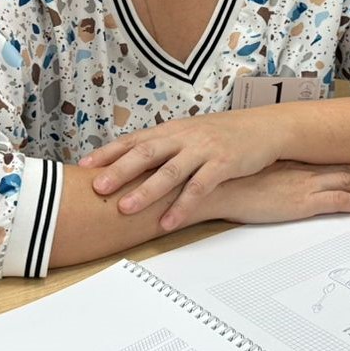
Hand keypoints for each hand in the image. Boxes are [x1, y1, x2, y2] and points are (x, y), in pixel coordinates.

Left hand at [79, 109, 289, 226]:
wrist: (265, 128)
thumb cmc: (223, 135)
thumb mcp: (190, 135)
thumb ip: (164, 147)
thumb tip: (131, 165)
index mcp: (172, 130)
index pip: (134, 140)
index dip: (108, 153)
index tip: (84, 167)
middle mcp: (184, 137)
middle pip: (146, 152)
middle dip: (119, 170)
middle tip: (97, 187)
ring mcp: (204, 149)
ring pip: (170, 170)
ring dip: (146, 191)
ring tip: (126, 209)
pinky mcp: (224, 164)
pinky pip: (200, 187)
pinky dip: (183, 205)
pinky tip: (168, 222)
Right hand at [192, 161, 349, 230]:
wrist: (217, 188)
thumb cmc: (226, 182)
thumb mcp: (249, 171)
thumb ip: (264, 173)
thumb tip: (267, 179)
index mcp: (289, 161)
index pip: (326, 159)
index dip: (348, 161)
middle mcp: (301, 170)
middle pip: (342, 168)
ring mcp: (304, 185)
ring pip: (347, 182)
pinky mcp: (303, 203)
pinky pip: (340, 201)